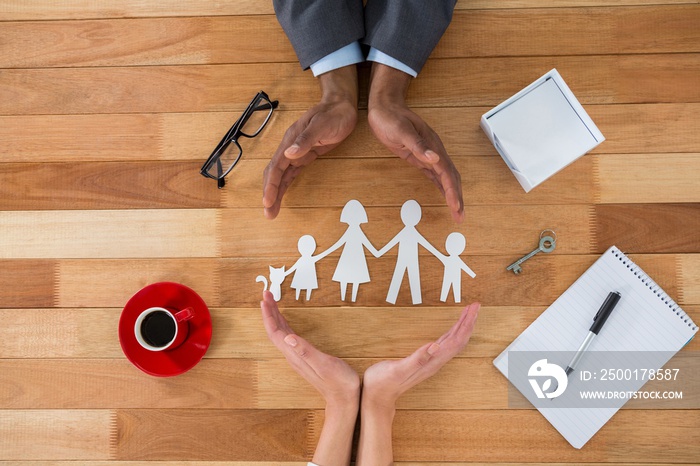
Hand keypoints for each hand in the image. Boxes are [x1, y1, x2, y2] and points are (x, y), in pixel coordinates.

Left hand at [260, 291, 360, 405]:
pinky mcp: (304, 356)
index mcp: (296, 355)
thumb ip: (306, 351)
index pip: (276, 332)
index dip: (269, 315)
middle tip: (267, 294)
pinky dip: (284, 325)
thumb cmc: (339, 382)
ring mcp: (298, 356)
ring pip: (280, 333)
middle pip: (275, 331)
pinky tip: (284, 321)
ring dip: (275, 317)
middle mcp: (293, 355)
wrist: (344, 399)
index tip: (265, 300)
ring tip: (272, 303)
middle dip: (269, 312)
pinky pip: (288, 337)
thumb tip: (288, 339)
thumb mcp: (325, 364)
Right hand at [262, 66, 357, 218]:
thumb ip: (305, 140)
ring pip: (282, 176)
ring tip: (272, 211)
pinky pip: (291, 173)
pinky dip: (285, 186)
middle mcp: (290, 147)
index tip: (268, 200)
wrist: (342, 105)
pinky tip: (281, 196)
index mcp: (290, 140)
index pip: (277, 166)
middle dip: (270, 194)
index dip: (271, 185)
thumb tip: (289, 154)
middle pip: (275, 174)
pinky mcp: (305, 156)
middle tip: (269, 213)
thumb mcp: (321, 125)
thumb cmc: (333, 114)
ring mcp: (297, 152)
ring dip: (276, 193)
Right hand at [362, 302, 479, 408]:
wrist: (379, 396)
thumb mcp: (398, 369)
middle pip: (459, 339)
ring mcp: (431, 361)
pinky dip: (453, 332)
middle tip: (475, 306)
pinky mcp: (425, 360)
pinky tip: (453, 328)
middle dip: (469, 322)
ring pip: (454, 341)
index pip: (456, 340)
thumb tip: (435, 346)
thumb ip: (418, 359)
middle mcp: (435, 361)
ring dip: (463, 326)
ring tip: (469, 313)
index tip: (473, 310)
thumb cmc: (384, 382)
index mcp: (432, 361)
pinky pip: (445, 343)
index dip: (466, 324)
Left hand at [367, 63, 463, 222]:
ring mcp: (428, 154)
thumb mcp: (402, 131)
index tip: (455, 206)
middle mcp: (434, 151)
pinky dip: (442, 187)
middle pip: (451, 178)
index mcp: (433, 145)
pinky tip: (445, 195)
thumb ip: (418, 145)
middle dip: (457, 197)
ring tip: (457, 211)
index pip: (446, 173)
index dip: (452, 190)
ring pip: (445, 178)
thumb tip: (434, 158)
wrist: (385, 108)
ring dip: (452, 194)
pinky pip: (435, 175)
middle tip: (460, 217)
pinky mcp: (419, 157)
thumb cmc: (391, 118)